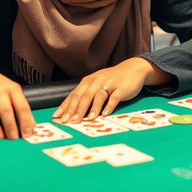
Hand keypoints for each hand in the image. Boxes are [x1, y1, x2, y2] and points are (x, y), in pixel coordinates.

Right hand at [0, 65, 34, 139]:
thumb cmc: (0, 86)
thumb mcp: (13, 90)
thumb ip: (21, 107)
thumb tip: (31, 127)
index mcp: (12, 89)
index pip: (21, 106)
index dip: (26, 121)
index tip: (28, 134)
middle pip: (5, 110)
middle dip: (10, 126)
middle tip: (14, 138)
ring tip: (1, 138)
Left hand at [52, 58, 171, 122]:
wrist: (133, 69)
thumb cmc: (111, 80)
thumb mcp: (97, 84)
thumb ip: (87, 95)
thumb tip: (72, 112)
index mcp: (88, 81)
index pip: (74, 95)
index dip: (66, 106)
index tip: (58, 117)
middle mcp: (97, 81)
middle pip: (84, 96)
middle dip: (76, 110)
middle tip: (69, 121)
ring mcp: (109, 83)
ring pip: (98, 96)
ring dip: (92, 108)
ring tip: (87, 120)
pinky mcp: (121, 88)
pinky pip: (114, 98)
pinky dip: (109, 106)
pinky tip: (105, 114)